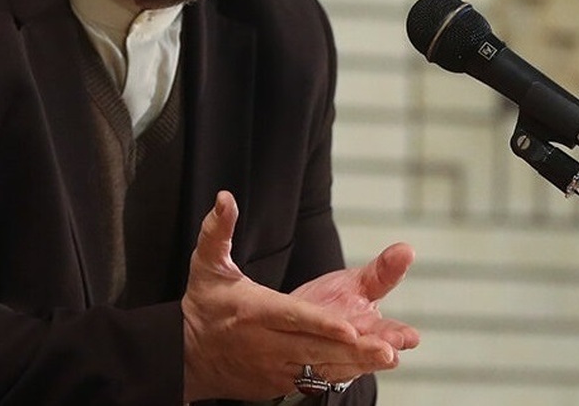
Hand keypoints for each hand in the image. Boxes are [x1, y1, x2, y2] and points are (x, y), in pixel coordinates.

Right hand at [181, 192, 413, 401]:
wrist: (187, 355)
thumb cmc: (204, 305)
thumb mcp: (206, 265)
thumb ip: (217, 231)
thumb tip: (225, 198)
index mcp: (254, 312)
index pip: (291, 317)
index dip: (321, 323)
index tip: (350, 327)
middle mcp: (269, 343)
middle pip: (315, 346)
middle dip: (354, 349)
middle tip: (389, 347)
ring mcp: (277, 366)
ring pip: (321, 366)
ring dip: (358, 363)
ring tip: (391, 355)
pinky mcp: (283, 381)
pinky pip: (317, 378)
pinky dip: (345, 372)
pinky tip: (374, 364)